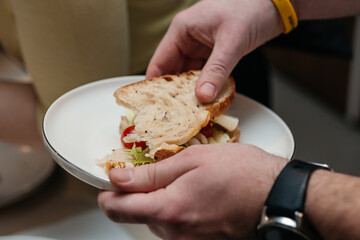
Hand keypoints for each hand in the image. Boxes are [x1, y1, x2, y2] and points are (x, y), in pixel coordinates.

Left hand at [98, 143, 287, 238]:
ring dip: (162, 202)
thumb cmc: (243, 174)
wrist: (278, 196)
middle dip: (140, 193)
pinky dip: (178, 211)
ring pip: (158, 222)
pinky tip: (196, 196)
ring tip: (184, 182)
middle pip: (137, 215)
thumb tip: (119, 176)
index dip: (108, 193)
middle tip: (158, 171)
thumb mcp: (193, 160)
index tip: (112, 179)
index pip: (117, 209)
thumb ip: (151, 173)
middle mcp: (176, 234)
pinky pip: (177, 229)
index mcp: (170, 210)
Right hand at [146, 0, 282, 102]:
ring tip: (191, 109)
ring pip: (189, 75)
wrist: (272, 5)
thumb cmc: (250, 9)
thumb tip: (203, 96)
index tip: (155, 105)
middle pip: (173, 71)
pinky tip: (206, 97)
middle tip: (176, 113)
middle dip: (175, 92)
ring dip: (191, 90)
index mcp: (182, 30)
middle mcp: (187, 39)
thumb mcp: (231, 42)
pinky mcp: (212, 53)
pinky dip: (205, 85)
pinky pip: (203, 74)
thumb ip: (216, 70)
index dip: (155, 85)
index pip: (160, 62)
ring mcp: (200, 47)